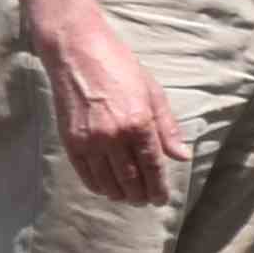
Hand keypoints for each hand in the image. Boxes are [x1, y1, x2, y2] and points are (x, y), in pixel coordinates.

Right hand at [43, 6, 184, 203]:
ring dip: (121, 195)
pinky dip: (99, 187)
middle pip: (131, 181)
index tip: (163, 198)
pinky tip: (108, 188)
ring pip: (109, 183)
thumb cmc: (120, 67)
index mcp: (139, 122)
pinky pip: (87, 176)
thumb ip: (167, 128)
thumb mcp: (152, 92)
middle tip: (147, 200)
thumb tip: (182, 156)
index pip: (153, 167)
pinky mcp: (71, 142)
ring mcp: (90, 141)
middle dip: (142, 196)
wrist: (77, 52)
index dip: (159, 188)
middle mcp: (114, 136)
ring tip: (130, 197)